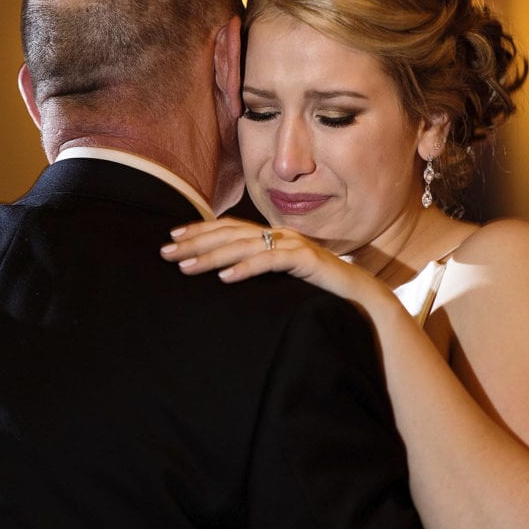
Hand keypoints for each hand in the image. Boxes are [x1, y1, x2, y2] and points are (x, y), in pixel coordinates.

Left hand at [160, 217, 385, 303]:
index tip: (171, 237)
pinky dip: (247, 268)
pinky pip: (272, 262)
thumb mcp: (281, 280)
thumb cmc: (319, 292)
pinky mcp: (308, 261)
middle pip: (230, 233)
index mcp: (272, 236)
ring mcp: (295, 246)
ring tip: (186, 267)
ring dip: (212, 255)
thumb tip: (224, 274)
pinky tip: (225, 278)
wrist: (363, 300)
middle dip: (195, 242)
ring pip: (245, 246)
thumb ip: (258, 270)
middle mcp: (280, 235)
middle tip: (165, 252)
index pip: (228, 228)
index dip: (199, 230)